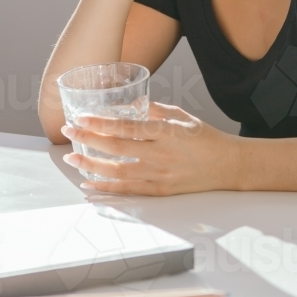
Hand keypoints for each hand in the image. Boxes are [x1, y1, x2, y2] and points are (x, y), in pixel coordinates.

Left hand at [61, 102, 241, 195]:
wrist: (228, 166)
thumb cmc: (205, 138)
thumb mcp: (182, 116)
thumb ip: (154, 110)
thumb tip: (129, 105)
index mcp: (166, 132)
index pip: (127, 127)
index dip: (102, 123)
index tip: (82, 118)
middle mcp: (160, 155)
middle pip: (116, 148)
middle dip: (88, 140)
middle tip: (69, 131)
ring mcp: (159, 175)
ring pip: (117, 172)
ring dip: (90, 165)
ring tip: (71, 158)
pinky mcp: (160, 190)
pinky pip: (128, 190)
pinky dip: (106, 188)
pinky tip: (89, 184)